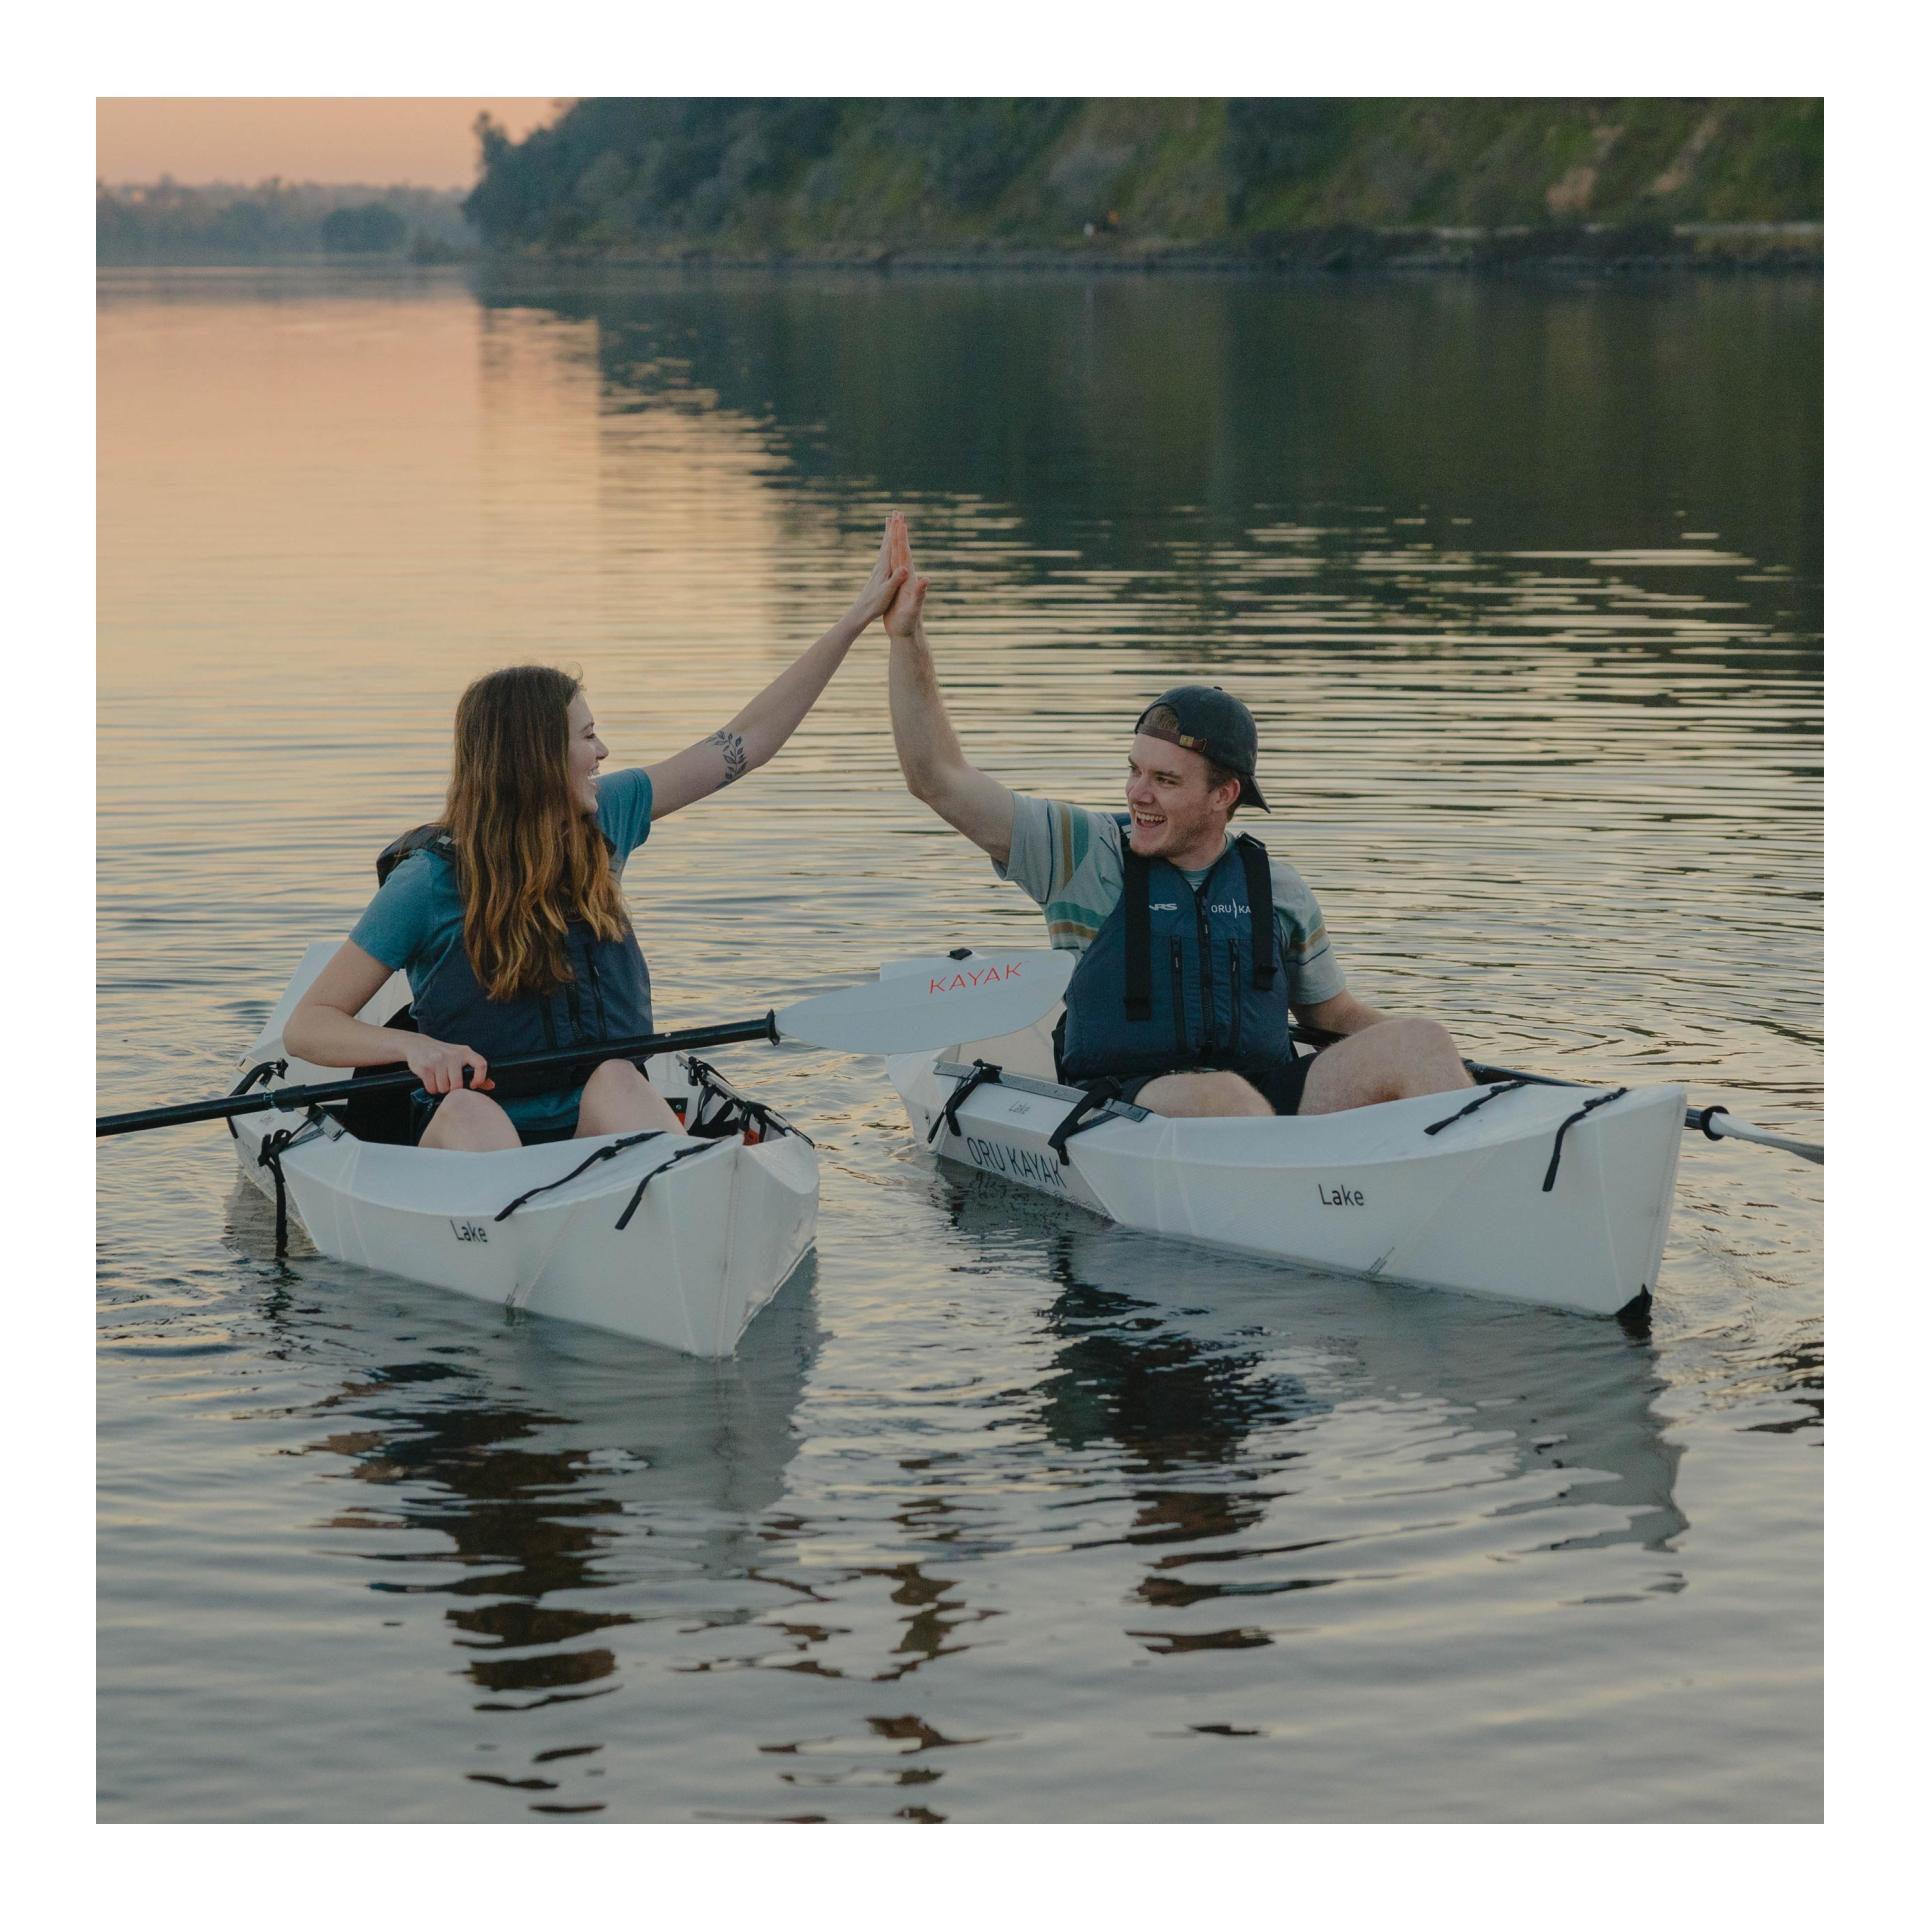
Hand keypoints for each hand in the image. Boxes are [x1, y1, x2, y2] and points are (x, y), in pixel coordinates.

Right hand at [404, 1034, 493, 1094]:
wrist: (417, 1045)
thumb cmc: (442, 1054)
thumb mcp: (460, 1058)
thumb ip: (475, 1071)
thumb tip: (490, 1085)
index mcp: (465, 1052)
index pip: (481, 1064)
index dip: (480, 1078)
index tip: (473, 1085)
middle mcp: (453, 1055)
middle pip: (457, 1085)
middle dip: (452, 1089)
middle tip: (448, 1083)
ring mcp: (438, 1060)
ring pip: (443, 1088)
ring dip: (440, 1088)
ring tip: (438, 1078)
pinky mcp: (425, 1067)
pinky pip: (432, 1088)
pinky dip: (431, 1088)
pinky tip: (430, 1079)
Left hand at [848, 512, 910, 628]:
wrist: (861, 612)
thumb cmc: (875, 604)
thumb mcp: (887, 593)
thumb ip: (896, 580)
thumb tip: (904, 568)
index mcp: (884, 567)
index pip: (891, 544)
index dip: (896, 530)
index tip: (899, 516)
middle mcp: (880, 565)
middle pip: (887, 541)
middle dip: (892, 527)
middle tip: (896, 512)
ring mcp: (878, 569)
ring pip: (885, 546)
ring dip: (889, 534)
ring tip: (890, 523)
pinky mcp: (878, 574)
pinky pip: (884, 555)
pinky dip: (887, 547)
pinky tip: (887, 547)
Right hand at [880, 514, 928, 637]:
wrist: (908, 633)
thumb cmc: (910, 622)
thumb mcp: (914, 609)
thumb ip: (920, 594)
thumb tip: (926, 579)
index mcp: (909, 577)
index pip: (904, 553)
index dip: (901, 537)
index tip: (899, 520)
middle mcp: (908, 575)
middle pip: (903, 549)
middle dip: (899, 532)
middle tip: (897, 514)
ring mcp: (903, 579)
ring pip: (898, 555)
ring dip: (895, 540)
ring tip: (894, 526)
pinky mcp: (898, 585)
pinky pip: (893, 564)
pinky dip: (891, 555)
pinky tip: (890, 551)